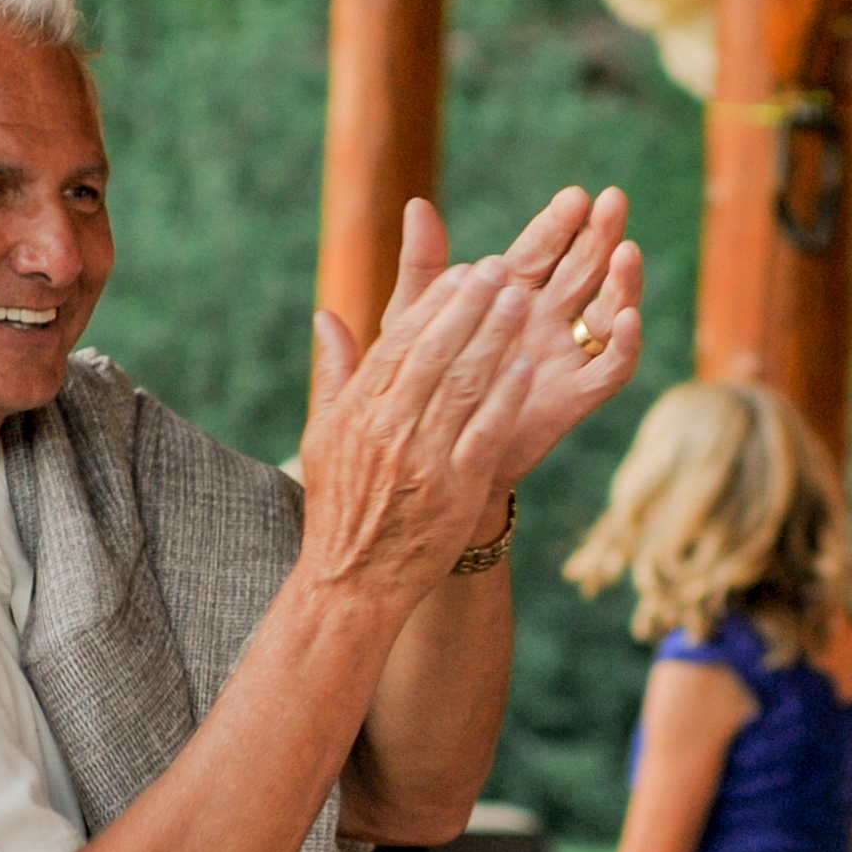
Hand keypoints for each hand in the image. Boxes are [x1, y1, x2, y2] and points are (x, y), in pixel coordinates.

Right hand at [296, 225, 544, 605]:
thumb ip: (333, 372)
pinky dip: (506, 397)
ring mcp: (424, 459)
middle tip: (502, 268)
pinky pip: (486, 433)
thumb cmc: (340, 505)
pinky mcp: (456, 490)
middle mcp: (389, 429)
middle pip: (436, 353)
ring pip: (465, 385)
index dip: (436, 303)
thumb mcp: (323, 435)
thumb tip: (326, 317)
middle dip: (472, 306)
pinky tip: (527, 365)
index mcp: (358, 411)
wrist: (352, 582)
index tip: (464, 271)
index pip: (400, 342)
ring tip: (522, 301)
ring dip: (495, 338)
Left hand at [384, 188, 644, 486]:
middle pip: (583, 269)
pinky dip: (625, 344)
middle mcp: (547, 319)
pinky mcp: (576, 395)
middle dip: (600, 235)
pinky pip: (611, 367)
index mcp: (511, 293)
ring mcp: (566, 355)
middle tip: (614, 201)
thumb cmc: (422, 382)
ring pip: (608, 310)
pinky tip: (629, 319)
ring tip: (627, 251)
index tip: (575, 196)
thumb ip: (423, 266)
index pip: (542, 249)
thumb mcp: (417, 320)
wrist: (432, 453)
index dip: (559, 224)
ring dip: (622, 282)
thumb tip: (416, 205)